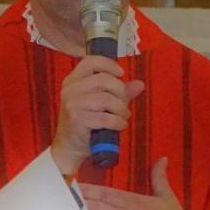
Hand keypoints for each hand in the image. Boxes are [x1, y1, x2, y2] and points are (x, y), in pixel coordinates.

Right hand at [50, 55, 144, 176]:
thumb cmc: (85, 125)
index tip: (121, 74)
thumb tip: (140, 84)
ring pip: (106, 99)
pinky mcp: (77, 120)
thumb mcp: (102, 105)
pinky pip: (105, 117)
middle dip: (120, 92)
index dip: (109, 65)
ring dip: (121, 109)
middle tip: (124, 105)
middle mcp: (70, 89)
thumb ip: (119, 93)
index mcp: (73, 81)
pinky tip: (119, 126)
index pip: (91, 61)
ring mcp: (72, 104)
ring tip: (123, 117)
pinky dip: (117, 122)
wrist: (69, 148)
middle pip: (103, 79)